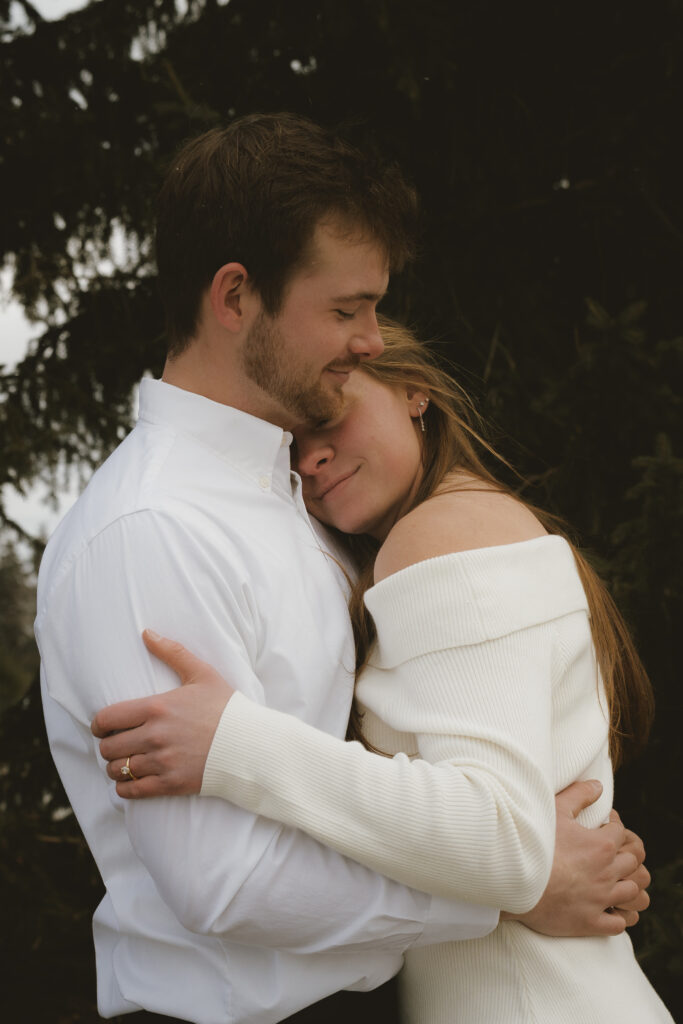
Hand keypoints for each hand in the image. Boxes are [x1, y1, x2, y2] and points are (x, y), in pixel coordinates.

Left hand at [91, 630, 233, 797]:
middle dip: (108, 746)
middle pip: (108, 747)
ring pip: (117, 770)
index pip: (106, 718)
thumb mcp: (203, 674)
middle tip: (118, 744)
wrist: (252, 744)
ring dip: (116, 767)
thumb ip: (173, 652)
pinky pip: (132, 791)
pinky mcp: (171, 784)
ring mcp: (162, 761)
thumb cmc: (227, 708)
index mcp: (157, 707)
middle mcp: (155, 735)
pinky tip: (131, 781)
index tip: (103, 727)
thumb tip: (146, 633)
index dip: (98, 724)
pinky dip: (125, 788)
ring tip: (125, 763)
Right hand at [503, 780, 649, 936]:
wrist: (513, 879)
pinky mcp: (590, 922)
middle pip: (632, 863)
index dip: (613, 827)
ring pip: (631, 892)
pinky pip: (618, 923)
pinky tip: (607, 908)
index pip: (620, 833)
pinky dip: (617, 916)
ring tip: (612, 879)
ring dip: (624, 884)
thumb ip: (579, 794)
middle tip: (608, 851)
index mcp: (601, 845)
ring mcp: (600, 899)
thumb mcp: (554, 809)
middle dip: (623, 853)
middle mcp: (607, 873)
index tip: (603, 826)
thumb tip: (599, 786)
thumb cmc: (533, 842)